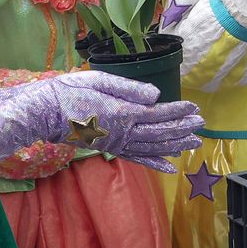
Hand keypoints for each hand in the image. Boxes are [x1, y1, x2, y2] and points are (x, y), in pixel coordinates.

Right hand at [18, 73, 202, 173]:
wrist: (45, 113)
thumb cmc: (70, 91)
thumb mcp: (99, 80)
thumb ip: (129, 88)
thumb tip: (156, 95)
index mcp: (123, 112)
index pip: (158, 113)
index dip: (178, 110)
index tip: (194, 107)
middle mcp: (123, 132)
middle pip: (160, 132)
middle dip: (183, 128)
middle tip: (201, 124)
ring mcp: (117, 143)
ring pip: (153, 147)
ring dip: (176, 145)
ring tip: (194, 143)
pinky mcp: (111, 149)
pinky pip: (138, 158)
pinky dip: (156, 163)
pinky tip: (171, 167)